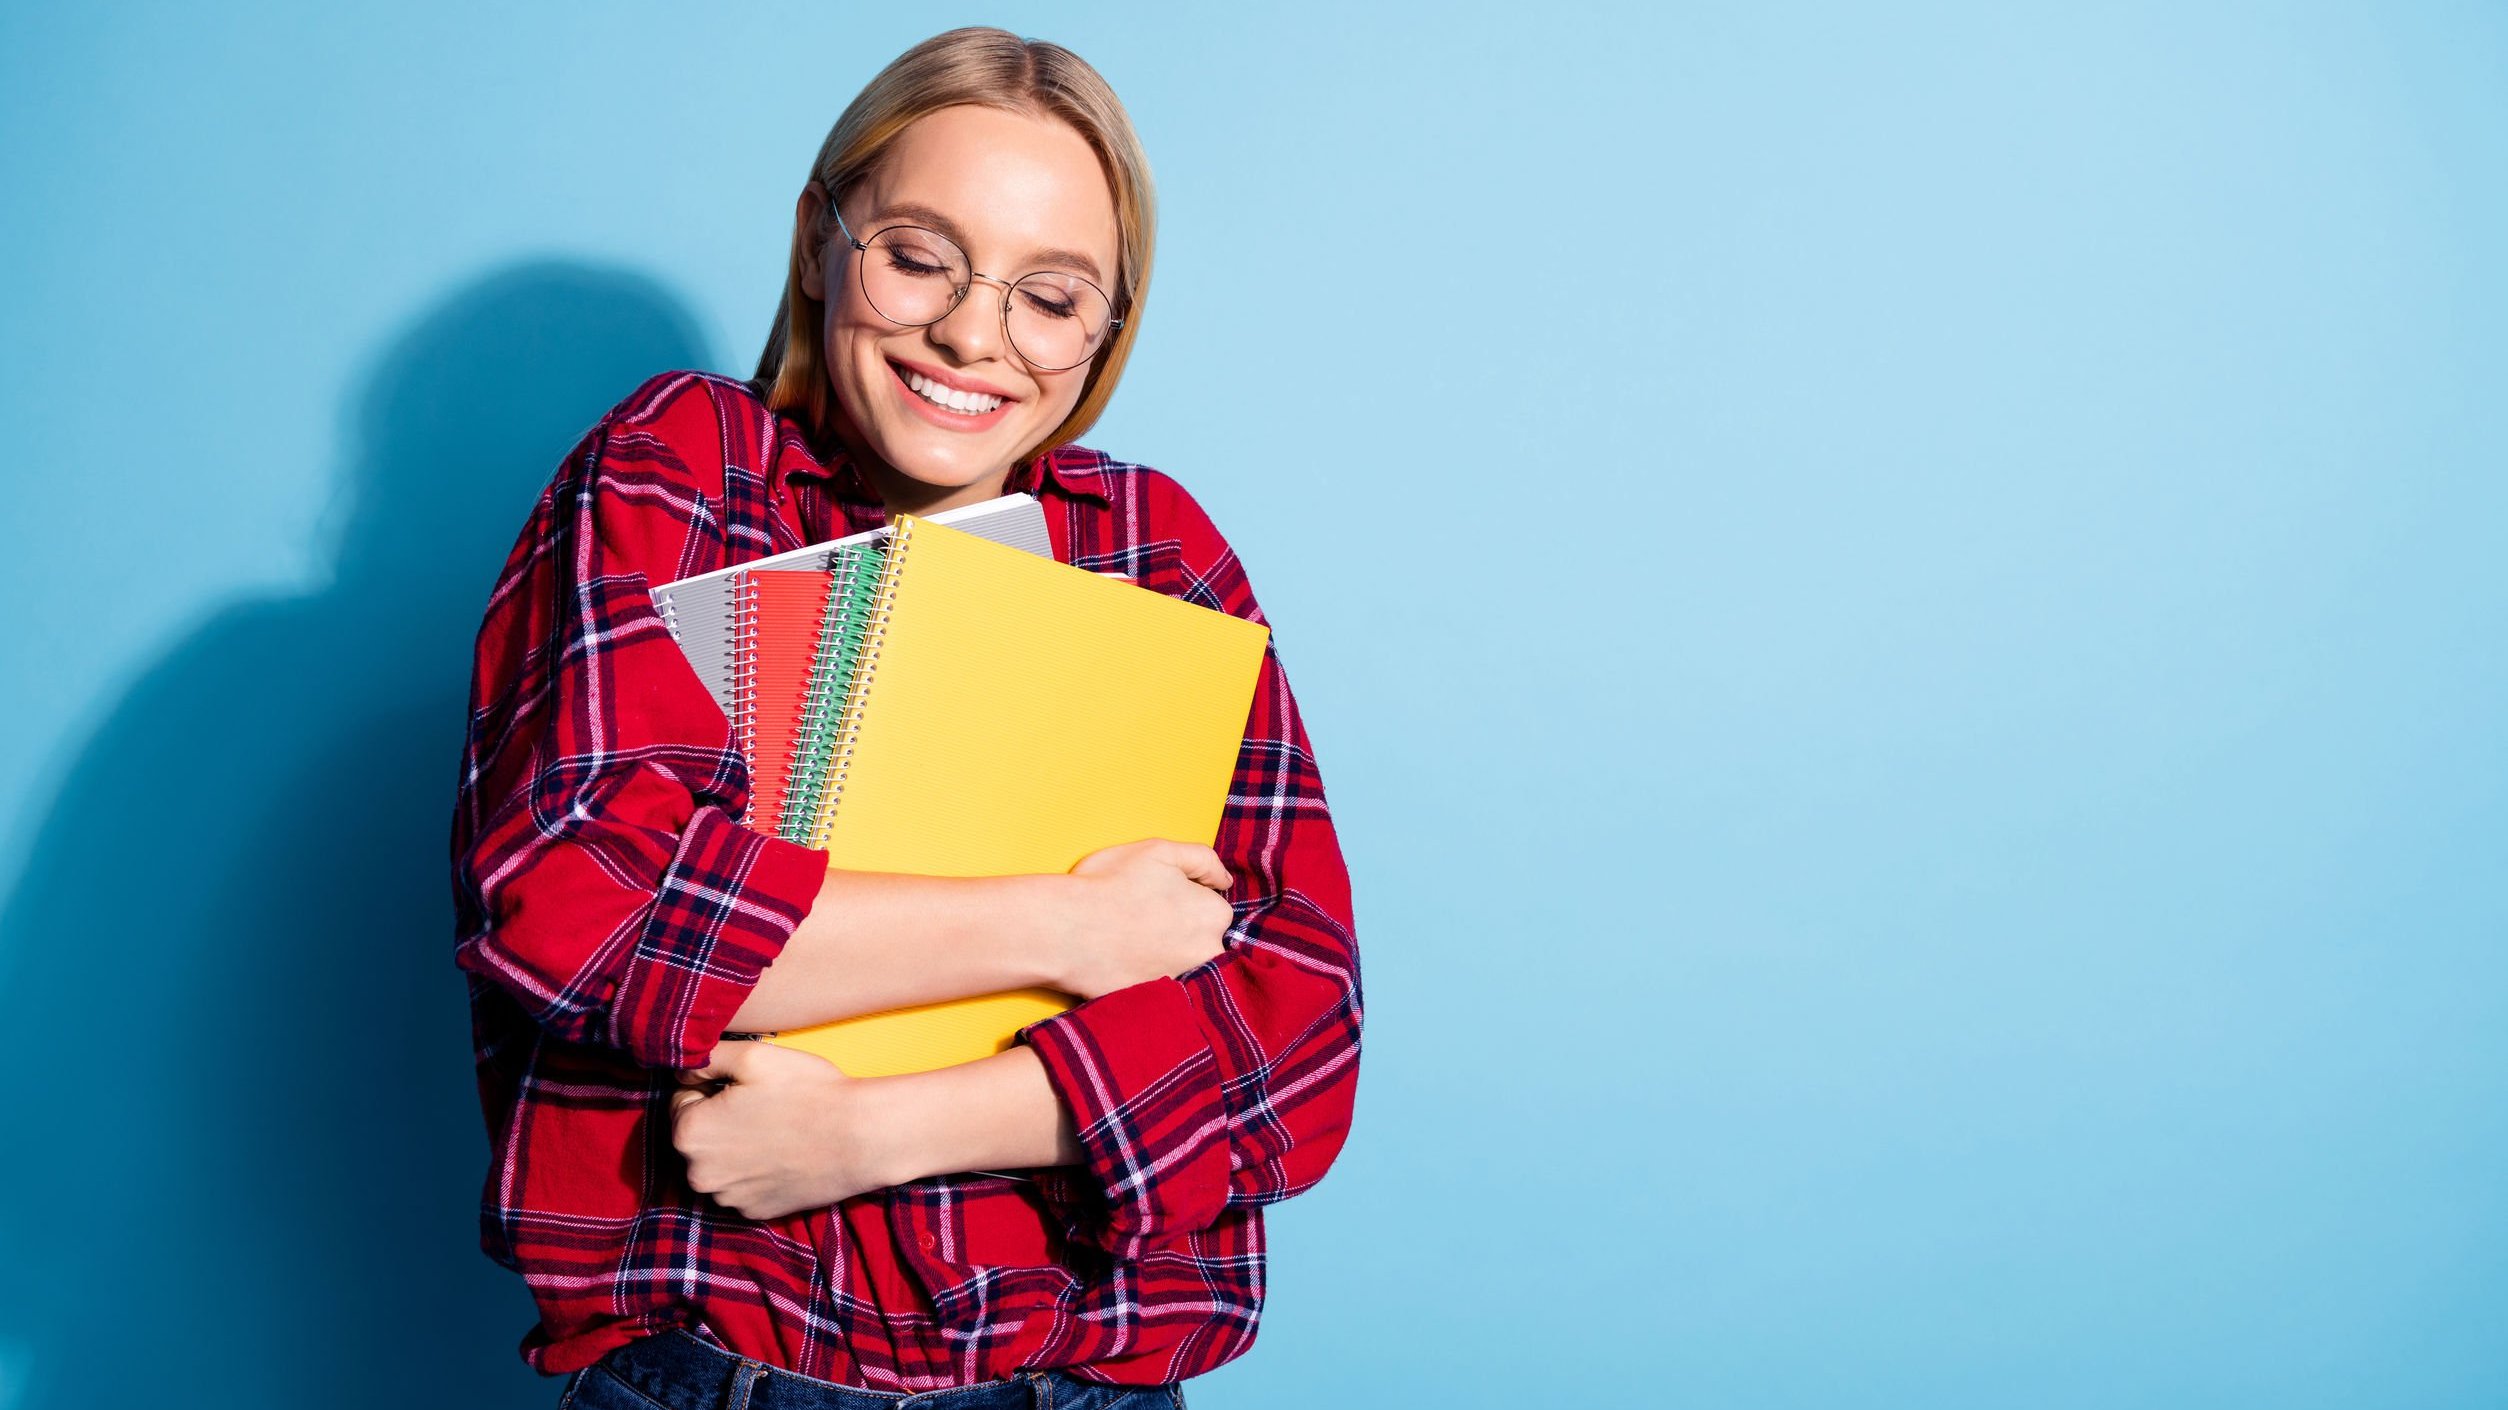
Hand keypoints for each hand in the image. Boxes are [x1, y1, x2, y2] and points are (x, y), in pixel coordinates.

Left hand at [669, 1040, 901, 1220]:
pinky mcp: (754, 1212)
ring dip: (736, 1147)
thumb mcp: (752, 1055)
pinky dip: (756, 1171)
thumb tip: (683, 1068)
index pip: (682, 1098)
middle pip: (698, 1135)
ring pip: (719, 1163)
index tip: (744, 1086)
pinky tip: (783, 1154)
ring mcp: (728, 1198)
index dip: (713, 1086)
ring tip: (776, 1129)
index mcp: (690, 1133)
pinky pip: (742, 1186)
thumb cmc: (806, 1092)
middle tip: (762, 1105)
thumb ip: (705, 1058)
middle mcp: (699, 1174)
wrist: (859, 1138)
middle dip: (720, 1119)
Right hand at [1055, 838, 1234, 999]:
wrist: (1063, 932)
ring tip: (1131, 941)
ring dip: (1165, 955)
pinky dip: (1149, 977)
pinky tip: (1126, 963)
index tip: (1156, 896)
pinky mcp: (1157, 1003)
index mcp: (1213, 915)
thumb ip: (1203, 860)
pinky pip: (1161, 988)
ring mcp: (1183, 981)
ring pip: (1183, 964)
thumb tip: (1224, 880)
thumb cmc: (1109, 885)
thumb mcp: (1160, 851)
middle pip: (1202, 939)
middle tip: (1141, 920)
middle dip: (1180, 931)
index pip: (1212, 907)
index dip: (1185, 898)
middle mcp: (1208, 953)